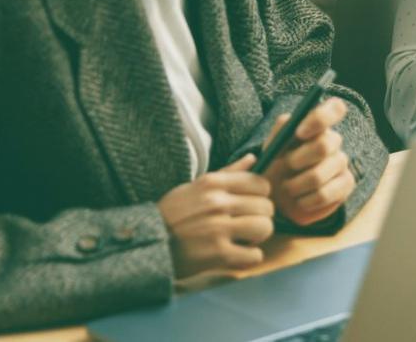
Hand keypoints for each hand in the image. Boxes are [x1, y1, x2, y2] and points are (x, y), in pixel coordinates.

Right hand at [158, 157, 274, 278]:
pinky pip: (254, 255)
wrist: (149, 241)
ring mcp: (218, 228)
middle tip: (248, 224)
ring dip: (258, 236)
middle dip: (261, 217)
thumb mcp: (195, 186)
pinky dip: (249, 257)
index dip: (260, 196)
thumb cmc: (173, 214)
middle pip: (266, 207)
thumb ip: (228, 173)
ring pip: (264, 228)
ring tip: (245, 239)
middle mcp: (218, 203)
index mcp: (213, 183)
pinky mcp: (218, 254)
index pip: (260, 184)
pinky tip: (237, 254)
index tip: (252, 204)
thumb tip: (252, 158)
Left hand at [261, 95, 355, 226]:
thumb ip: (281, 130)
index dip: (320, 119)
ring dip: (296, 184)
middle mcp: (333, 141)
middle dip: (298, 159)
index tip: (299, 132)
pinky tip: (299, 200)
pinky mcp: (346, 184)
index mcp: (316, 125)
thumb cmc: (274, 165)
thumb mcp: (271, 146)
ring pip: (319, 175)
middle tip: (286, 166)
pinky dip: (305, 201)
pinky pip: (324, 195)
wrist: (278, 197)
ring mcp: (342, 162)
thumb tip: (292, 122)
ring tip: (287, 187)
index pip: (335, 108)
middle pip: (324, 145)